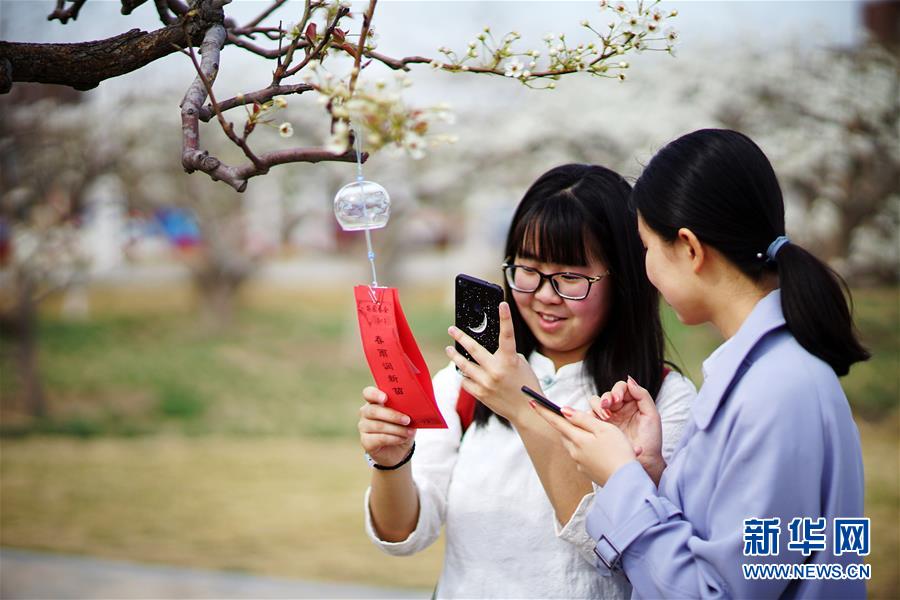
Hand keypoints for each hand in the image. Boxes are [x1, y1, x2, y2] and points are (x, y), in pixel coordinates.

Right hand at [358, 386, 415, 467]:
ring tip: (409, 432)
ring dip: (397, 429)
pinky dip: (394, 438)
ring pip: (379, 426)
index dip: (375, 394)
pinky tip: (402, 439)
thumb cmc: (401, 427)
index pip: (368, 393)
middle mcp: (366, 412)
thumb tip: (415, 406)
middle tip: (407, 420)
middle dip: (393, 415)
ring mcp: (363, 427)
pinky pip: (380, 438)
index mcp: (375, 401)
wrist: (398, 449)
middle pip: (374, 410)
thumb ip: (406, 409)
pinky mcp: (366, 441)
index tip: (385, 398)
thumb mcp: (406, 416)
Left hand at [445, 302, 540, 422]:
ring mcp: (486, 383)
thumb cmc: (525, 384)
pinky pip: (465, 380)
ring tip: (449, 350)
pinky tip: (464, 372)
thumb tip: (488, 347)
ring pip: (463, 365)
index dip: (505, 318)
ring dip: (455, 356)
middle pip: (473, 349)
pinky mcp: (480, 394)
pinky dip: (464, 375)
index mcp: (510, 360)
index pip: (507, 335)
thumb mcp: (520, 365)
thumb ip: (505, 354)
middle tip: (452, 329)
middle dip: (460, 337)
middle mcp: (496, 370)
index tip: (502, 304)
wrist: (526, 411)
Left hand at [530, 402, 635, 485]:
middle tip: (573, 416)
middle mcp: (574, 452)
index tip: (532, 401)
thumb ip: (583, 419)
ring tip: (597, 434)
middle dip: (566, 423)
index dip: (544, 411)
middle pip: (565, 432)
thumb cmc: (618, 452)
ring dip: (578, 436)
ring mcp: (579, 463)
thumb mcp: (603, 429)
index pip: (556, 421)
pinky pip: (582, 455)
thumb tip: (564, 411)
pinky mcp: (586, 471)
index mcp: (577, 439)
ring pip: (573, 443)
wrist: (626, 482)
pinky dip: (588, 448)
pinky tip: (603, 449)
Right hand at [591, 376, 664, 484]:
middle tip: (608, 407)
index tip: (618, 399)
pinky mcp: (599, 428)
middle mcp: (619, 408)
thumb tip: (629, 380)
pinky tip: (595, 422)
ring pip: (595, 403)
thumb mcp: (652, 416)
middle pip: (606, 394)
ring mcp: (608, 418)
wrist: (645, 462)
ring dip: (598, 406)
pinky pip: (589, 417)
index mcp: (632, 403)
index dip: (617, 390)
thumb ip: (643, 395)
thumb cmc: (651, 440)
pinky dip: (589, 416)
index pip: (621, 388)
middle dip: (606, 398)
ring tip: (605, 417)